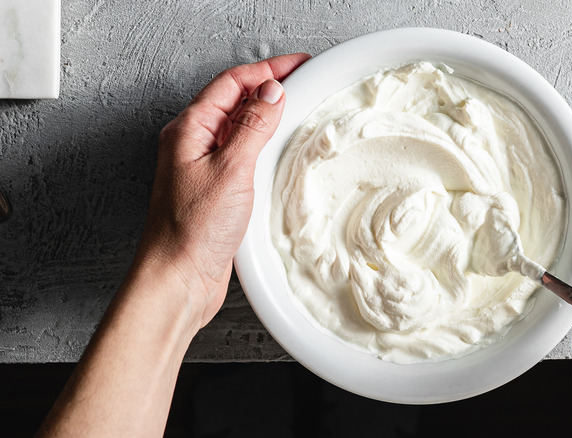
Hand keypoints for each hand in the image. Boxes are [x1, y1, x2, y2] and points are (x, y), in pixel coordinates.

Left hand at [135, 53, 310, 329]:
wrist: (178, 278)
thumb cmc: (191, 231)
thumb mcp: (230, 170)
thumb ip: (252, 127)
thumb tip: (271, 93)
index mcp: (189, 130)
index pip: (232, 83)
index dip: (267, 69)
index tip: (298, 65)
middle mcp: (193, 144)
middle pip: (234, 100)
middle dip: (268, 86)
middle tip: (303, 81)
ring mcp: (204, 166)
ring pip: (239, 127)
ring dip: (267, 115)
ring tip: (297, 109)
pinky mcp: (216, 189)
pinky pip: (242, 153)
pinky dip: (264, 144)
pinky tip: (279, 151)